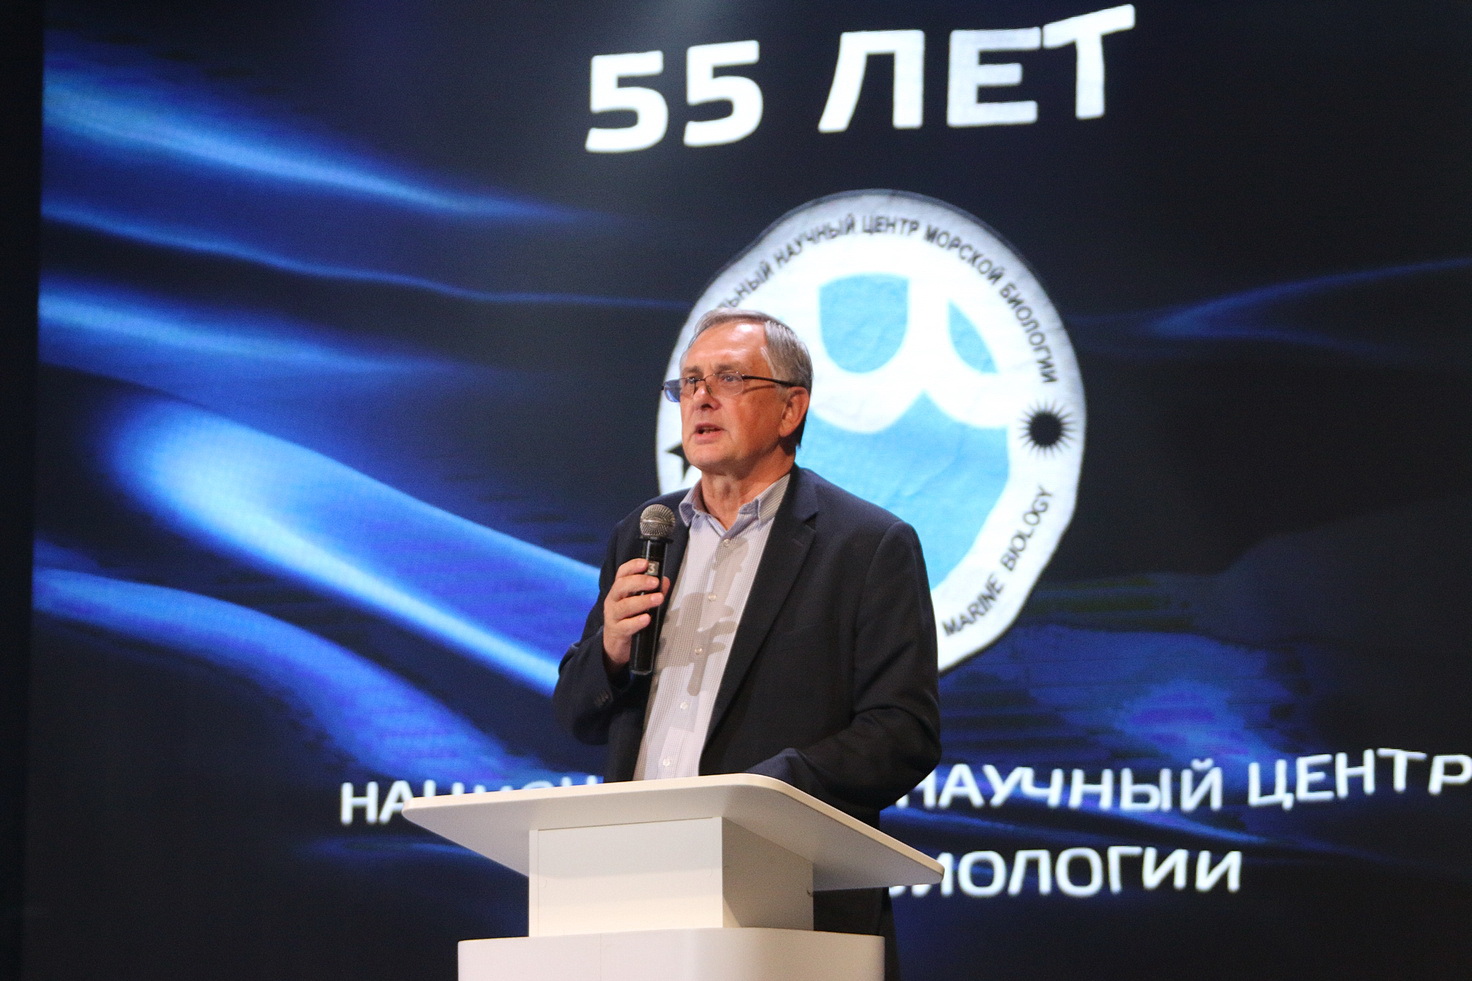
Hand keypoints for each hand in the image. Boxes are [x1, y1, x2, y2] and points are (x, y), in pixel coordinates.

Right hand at [601, 558, 669, 672]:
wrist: (615, 645)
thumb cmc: (628, 619)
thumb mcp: (639, 604)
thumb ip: (653, 592)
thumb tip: (665, 581)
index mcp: (619, 591)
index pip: (622, 573)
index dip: (633, 566)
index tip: (646, 563)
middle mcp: (613, 601)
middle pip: (621, 586)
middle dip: (639, 582)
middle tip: (655, 582)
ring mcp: (613, 616)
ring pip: (624, 606)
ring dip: (643, 601)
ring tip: (657, 598)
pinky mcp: (617, 631)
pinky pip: (626, 626)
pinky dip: (637, 622)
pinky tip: (647, 619)